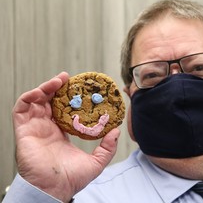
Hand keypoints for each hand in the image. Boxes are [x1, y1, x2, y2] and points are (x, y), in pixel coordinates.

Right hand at [12, 72, 119, 201]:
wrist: (54, 189)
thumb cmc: (71, 179)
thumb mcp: (96, 161)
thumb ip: (107, 147)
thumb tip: (116, 131)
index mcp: (61, 133)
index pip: (64, 109)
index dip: (70, 97)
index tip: (81, 88)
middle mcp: (47, 128)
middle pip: (49, 101)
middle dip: (57, 88)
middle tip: (68, 78)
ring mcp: (35, 128)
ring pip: (36, 101)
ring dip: (45, 87)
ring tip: (59, 80)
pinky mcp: (24, 130)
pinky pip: (21, 109)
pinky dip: (29, 96)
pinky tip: (42, 91)